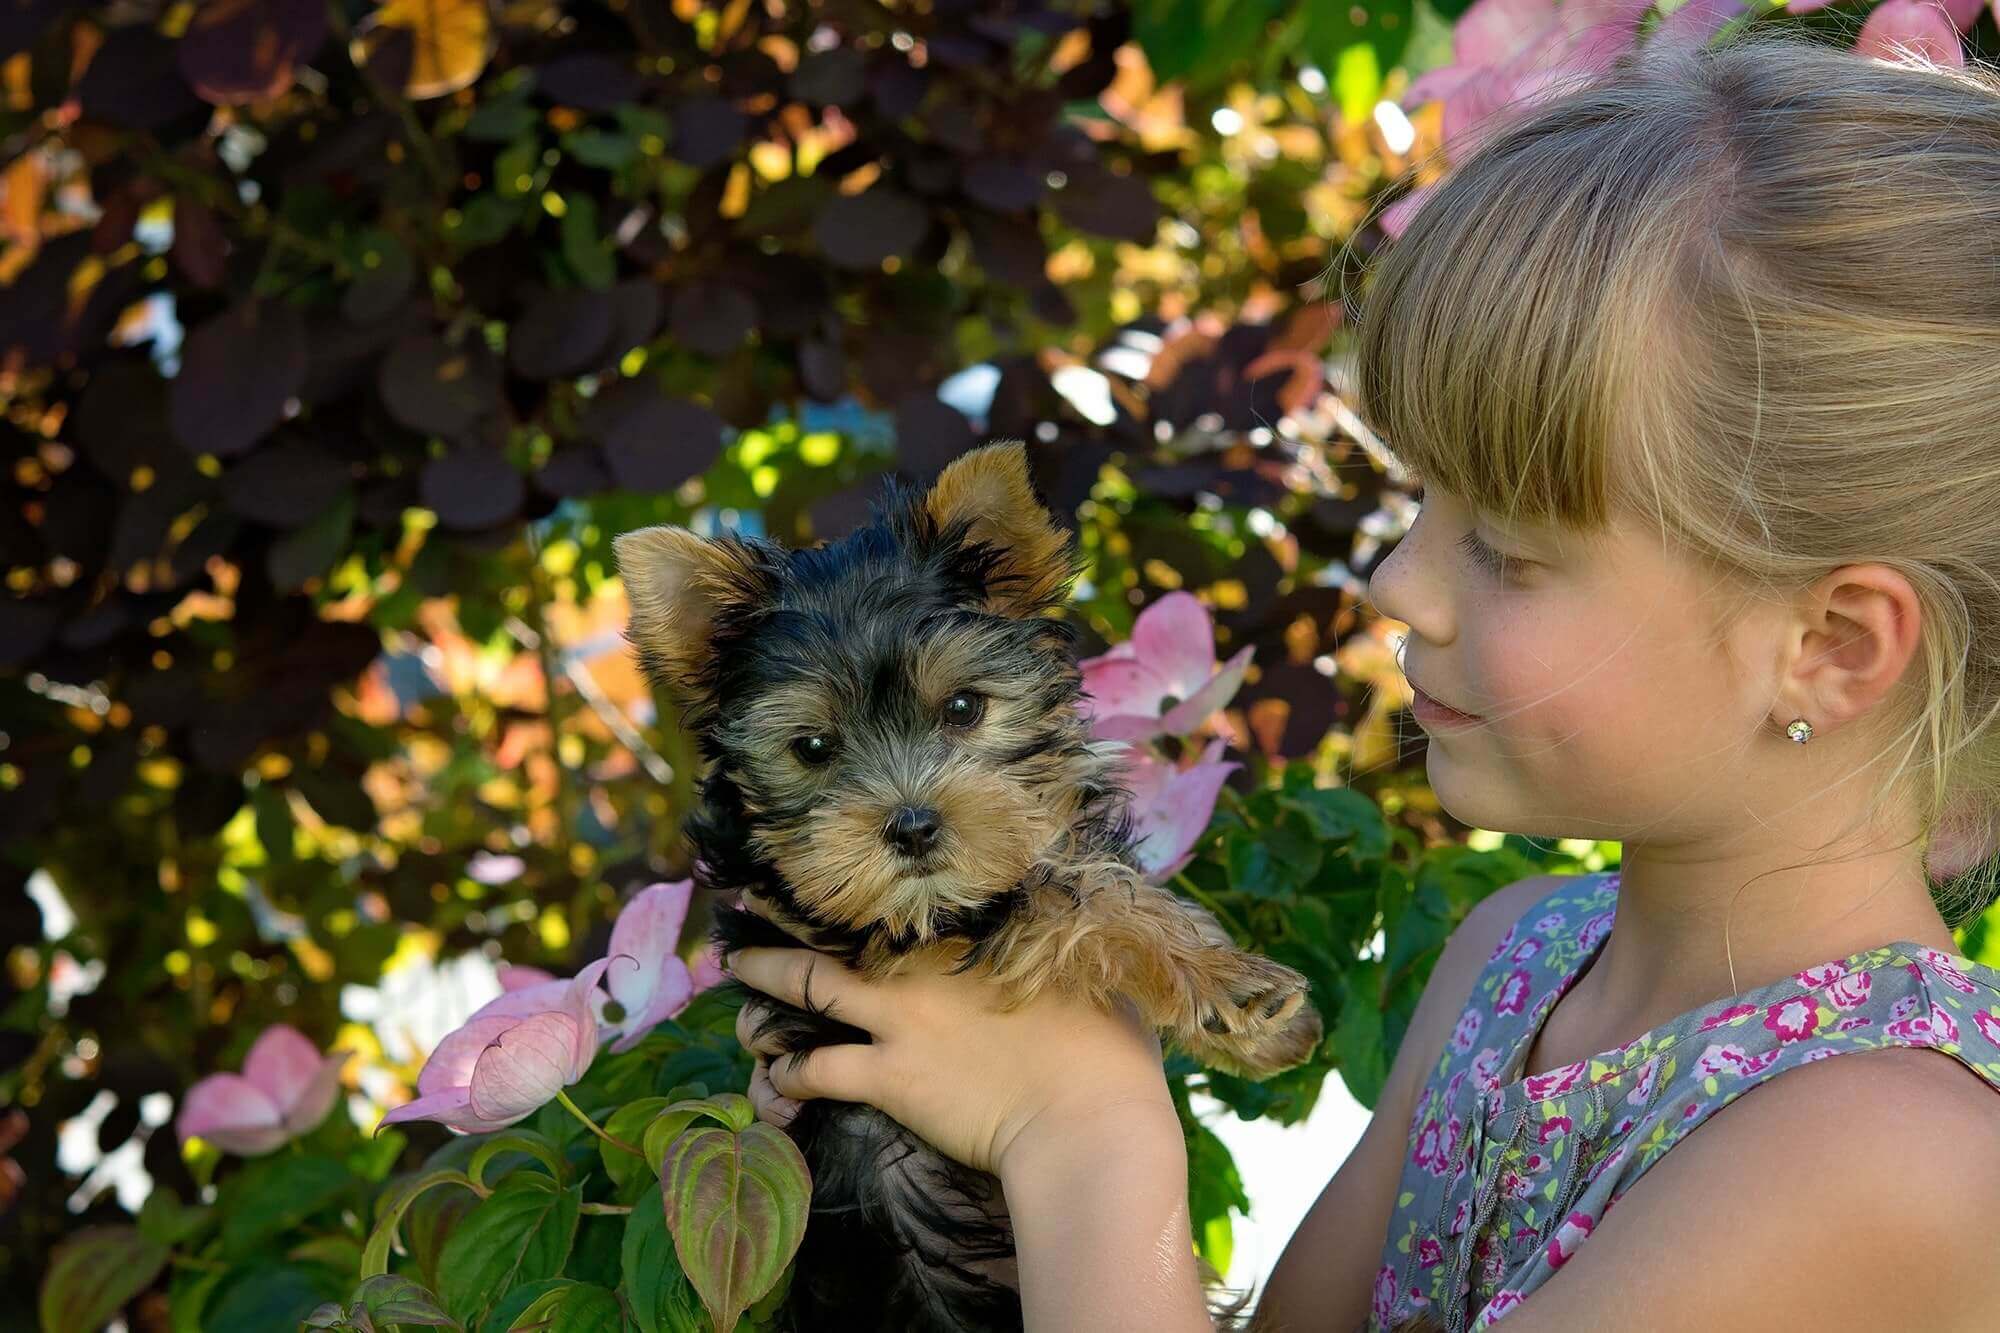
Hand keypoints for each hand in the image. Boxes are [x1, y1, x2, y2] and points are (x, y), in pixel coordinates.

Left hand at [726, 892, 1175, 1180]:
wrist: (1089, 1121)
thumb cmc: (1107, 1049)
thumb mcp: (1091, 973)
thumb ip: (1058, 947)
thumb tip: (1073, 925)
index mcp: (971, 932)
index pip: (896, 898)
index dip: (856, 892)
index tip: (828, 883)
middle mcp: (925, 964)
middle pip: (839, 926)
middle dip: (785, 922)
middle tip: (745, 914)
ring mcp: (901, 1018)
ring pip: (805, 988)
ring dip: (763, 992)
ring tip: (740, 995)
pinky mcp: (890, 1076)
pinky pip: (815, 1070)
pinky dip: (788, 1074)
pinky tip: (777, 1078)